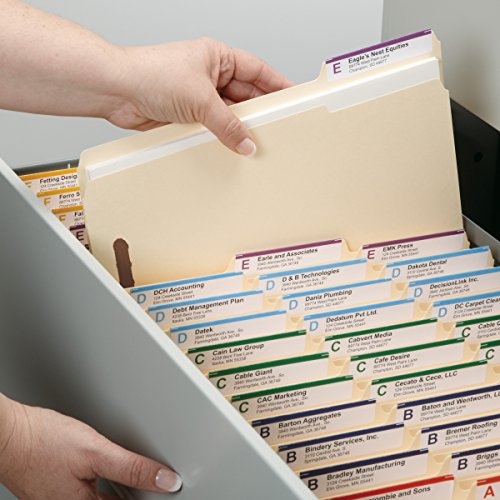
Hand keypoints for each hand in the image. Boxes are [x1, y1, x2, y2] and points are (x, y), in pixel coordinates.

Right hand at [0, 394, 180, 498]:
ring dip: (119, 490)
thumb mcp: (97, 451)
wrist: (9, 433)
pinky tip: (109, 473)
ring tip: (139, 478)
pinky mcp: (55, 491)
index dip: (149, 498)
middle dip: (133, 494)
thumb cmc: (43, 441)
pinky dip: (103, 485)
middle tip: (155, 482)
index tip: (166, 493)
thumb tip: (165, 481)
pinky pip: (89, 494)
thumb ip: (132, 468)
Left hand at [107, 38, 292, 154]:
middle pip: (244, 95)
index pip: (257, 71)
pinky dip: (219, 137)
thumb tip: (246, 142)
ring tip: (252, 142)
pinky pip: (211, 127)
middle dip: (257, 112)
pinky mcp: (186, 114)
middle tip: (275, 128)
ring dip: (236, 128)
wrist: (116, 90)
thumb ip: (227, 124)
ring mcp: (198, 96)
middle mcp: (209, 75)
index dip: (277, 84)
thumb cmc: (150, 74)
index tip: (293, 97)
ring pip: (227, 114)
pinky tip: (229, 146)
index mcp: (217, 57)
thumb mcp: (200, 99)